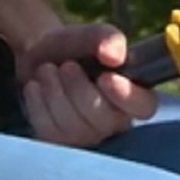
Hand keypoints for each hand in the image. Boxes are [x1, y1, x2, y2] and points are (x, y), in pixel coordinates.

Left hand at [17, 24, 158, 148]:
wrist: (40, 56)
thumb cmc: (74, 47)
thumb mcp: (91, 35)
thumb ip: (107, 38)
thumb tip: (114, 55)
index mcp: (133, 94)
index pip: (143, 106)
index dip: (126, 96)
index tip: (106, 77)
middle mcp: (115, 122)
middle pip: (101, 118)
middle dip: (78, 88)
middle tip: (66, 65)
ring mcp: (88, 137)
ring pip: (73, 127)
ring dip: (54, 92)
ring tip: (47, 70)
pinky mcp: (61, 144)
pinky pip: (49, 132)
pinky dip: (38, 104)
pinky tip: (36, 87)